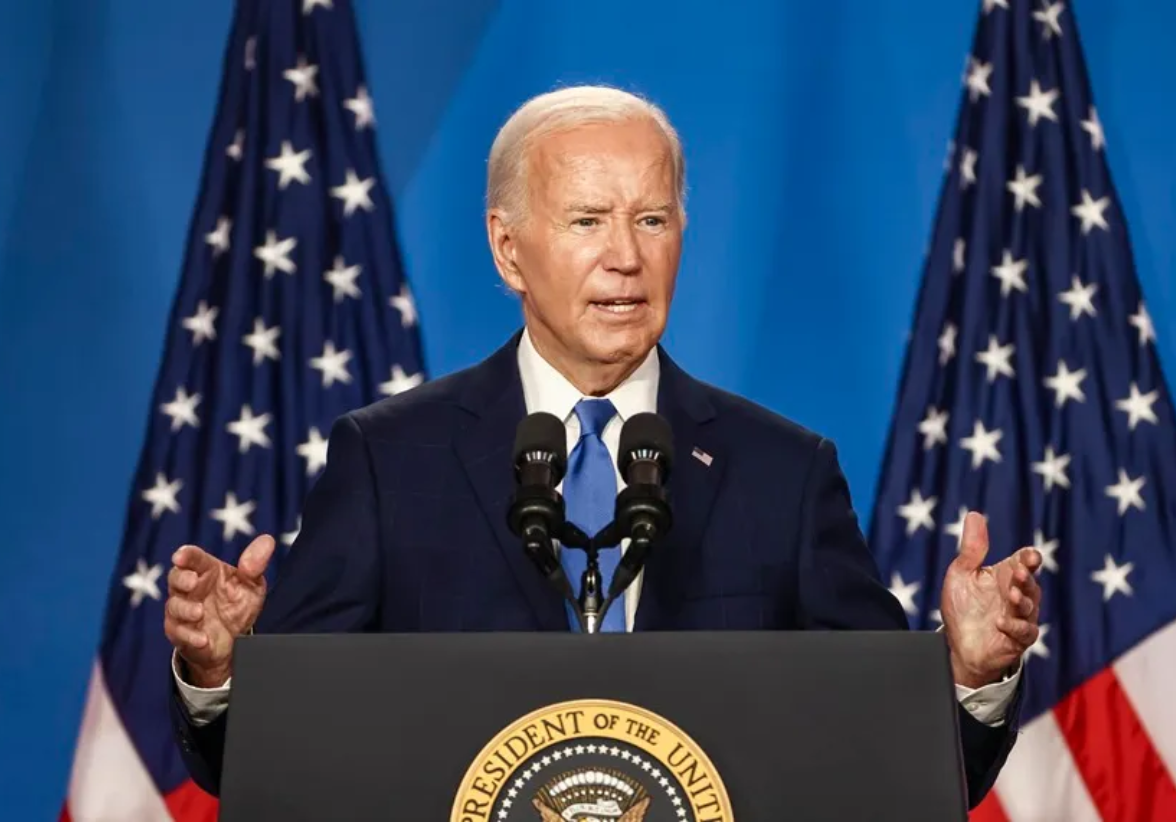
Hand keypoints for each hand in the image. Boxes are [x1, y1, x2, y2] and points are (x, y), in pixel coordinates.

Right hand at [164, 535, 274, 687]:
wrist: (235, 639)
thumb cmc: (238, 604)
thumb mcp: (252, 584)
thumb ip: (256, 564)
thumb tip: (268, 540)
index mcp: (206, 571)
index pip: (193, 558)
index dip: (185, 555)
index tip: (181, 556)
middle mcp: (190, 589)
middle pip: (176, 578)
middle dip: (181, 578)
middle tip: (193, 582)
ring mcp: (182, 611)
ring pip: (175, 606)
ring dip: (185, 609)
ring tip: (200, 612)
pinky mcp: (180, 633)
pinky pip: (179, 634)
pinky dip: (190, 636)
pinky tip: (203, 639)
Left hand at [941, 512, 1041, 688]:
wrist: (959, 644)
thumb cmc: (962, 607)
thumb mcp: (961, 574)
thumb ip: (972, 548)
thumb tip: (974, 514)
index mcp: (1005, 575)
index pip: (1025, 562)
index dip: (1029, 558)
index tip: (1029, 556)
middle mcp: (1016, 594)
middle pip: (1030, 583)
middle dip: (1026, 578)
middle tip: (1017, 573)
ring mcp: (1020, 617)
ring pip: (1030, 607)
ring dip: (1022, 600)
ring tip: (1010, 595)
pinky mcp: (1018, 639)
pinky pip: (1025, 632)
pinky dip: (1015, 627)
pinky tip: (1001, 623)